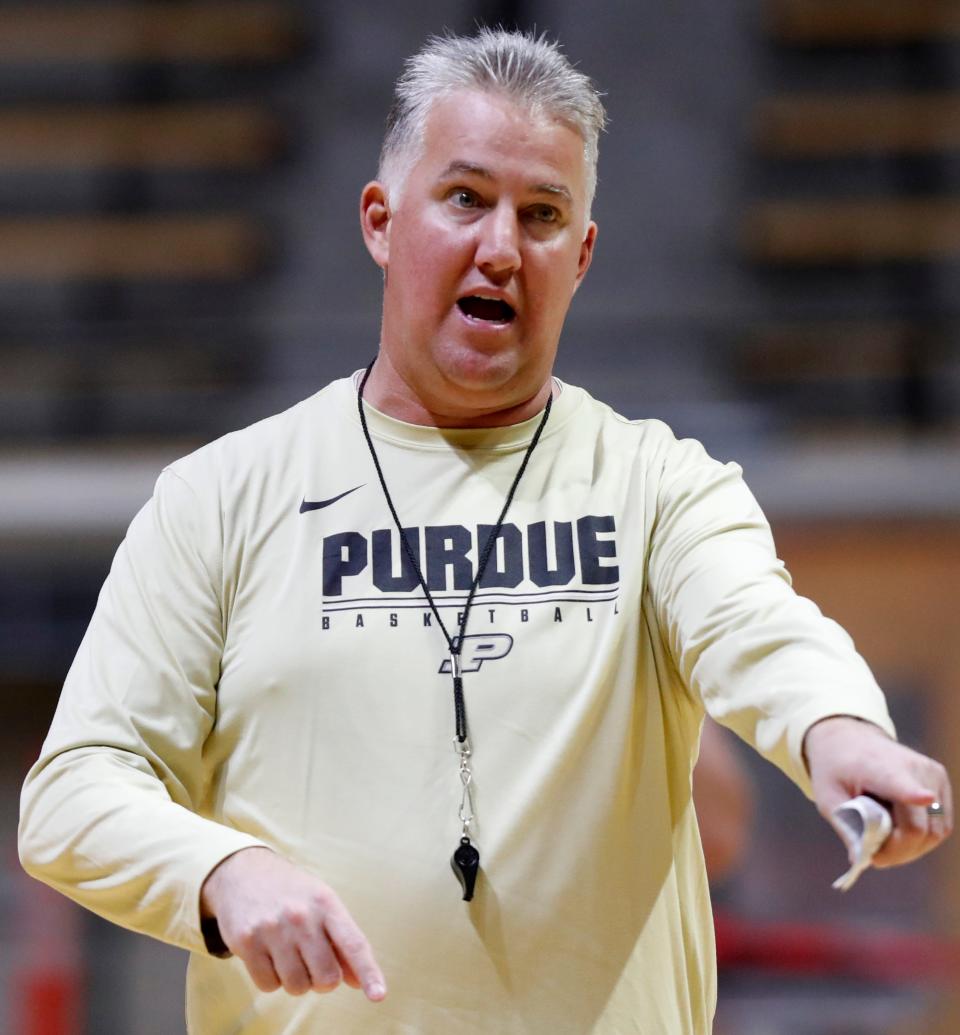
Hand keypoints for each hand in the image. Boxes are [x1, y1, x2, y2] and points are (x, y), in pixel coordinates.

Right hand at [200, 847, 386, 999]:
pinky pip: (268, 986)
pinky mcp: (246, 942)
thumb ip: (342, 942)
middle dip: (323, 980)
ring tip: (288, 955)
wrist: (243, 871)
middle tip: (313, 962)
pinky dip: (271, 979)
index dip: (368, 971)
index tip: (378, 995)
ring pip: (297, 987)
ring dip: (296, 980)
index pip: (353, 943)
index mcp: (326, 903)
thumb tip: (359, 982)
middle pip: (326, 977)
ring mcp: (272, 929)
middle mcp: (301, 916)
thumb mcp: (322, 904)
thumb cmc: (291, 893)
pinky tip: (268, 955)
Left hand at [804, 716, 952, 867]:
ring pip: (935, 832)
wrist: (849, 738)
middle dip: (897, 852)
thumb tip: (860, 859)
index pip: (900, 784)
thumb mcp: (826, 797)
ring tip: (883, 840)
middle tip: (874, 856)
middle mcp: (912, 768)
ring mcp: (932, 773)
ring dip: (911, 848)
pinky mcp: (940, 780)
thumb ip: (846, 827)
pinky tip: (897, 827)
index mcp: (878, 768)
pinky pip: (940, 825)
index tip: (924, 796)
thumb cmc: (835, 769)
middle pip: (918, 829)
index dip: (913, 794)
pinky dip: (921, 836)